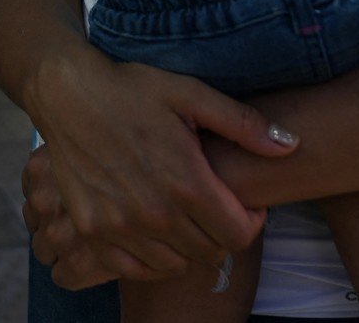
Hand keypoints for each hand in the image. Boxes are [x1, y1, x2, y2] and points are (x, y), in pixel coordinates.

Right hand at [32, 55, 293, 278]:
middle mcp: (154, 213)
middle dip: (221, 233)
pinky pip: (134, 269)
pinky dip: (152, 259)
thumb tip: (292, 145)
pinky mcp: (92, 230)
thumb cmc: (131, 89)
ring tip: (184, 216)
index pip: (239, 235)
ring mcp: (120, 226)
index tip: (242, 202)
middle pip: (210, 253)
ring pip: (176, 265)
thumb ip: (243, 124)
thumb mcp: (190, 94)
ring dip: (188, 248)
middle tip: (213, 205)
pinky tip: (154, 233)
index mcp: (185, 181)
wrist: (67, 94)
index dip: (251, 222)